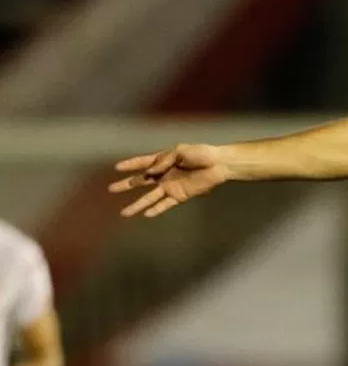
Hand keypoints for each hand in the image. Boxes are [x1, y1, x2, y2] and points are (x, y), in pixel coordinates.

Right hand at [109, 144, 229, 217]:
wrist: (219, 165)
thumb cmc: (201, 154)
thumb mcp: (180, 151)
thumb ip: (163, 161)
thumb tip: (149, 173)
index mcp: (163, 160)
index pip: (142, 162)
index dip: (130, 164)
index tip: (116, 167)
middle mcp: (164, 175)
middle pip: (141, 181)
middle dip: (126, 185)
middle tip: (111, 189)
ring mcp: (170, 186)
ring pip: (149, 197)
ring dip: (137, 205)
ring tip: (124, 213)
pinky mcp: (180, 196)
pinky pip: (165, 204)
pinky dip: (156, 210)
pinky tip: (146, 214)